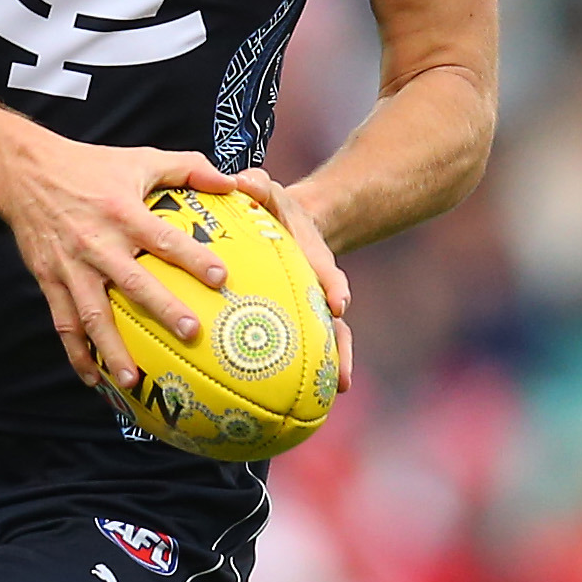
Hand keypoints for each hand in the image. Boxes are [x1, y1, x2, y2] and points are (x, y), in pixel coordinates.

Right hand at [0, 129, 237, 395]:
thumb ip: (188, 168)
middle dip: (163, 309)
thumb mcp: (140, 159)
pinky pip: (64, 323)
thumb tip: (232, 181)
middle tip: (191, 334)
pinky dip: (77, 354)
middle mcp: (97, 244)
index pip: (163, 238)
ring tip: (132, 380)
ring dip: (112, 349)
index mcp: (123, 213)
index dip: (192, 258)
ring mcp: (71, 267)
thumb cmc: (91, 165)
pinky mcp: (50, 280)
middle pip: (133, 283)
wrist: (24, 173)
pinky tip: (93, 381)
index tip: (220, 278)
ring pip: (93, 315)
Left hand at [227, 165, 357, 386]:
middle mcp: (320, 286)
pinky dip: (305, 372)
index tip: (339, 303)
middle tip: (341, 372)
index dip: (333, 286)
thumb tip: (240, 181)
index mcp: (312, 255)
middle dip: (339, 343)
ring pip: (328, 338)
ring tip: (338, 391)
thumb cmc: (271, 209)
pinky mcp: (301, 322)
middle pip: (334, 318)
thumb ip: (257, 187)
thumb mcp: (267, 191)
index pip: (326, 271)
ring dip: (333, 363)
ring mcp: (314, 306)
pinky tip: (298, 399)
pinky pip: (304, 348)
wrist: (291, 224)